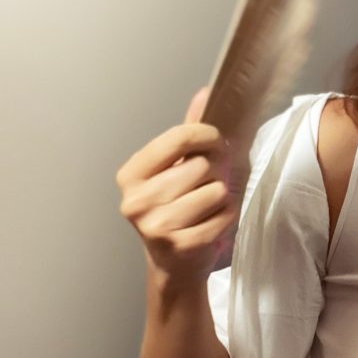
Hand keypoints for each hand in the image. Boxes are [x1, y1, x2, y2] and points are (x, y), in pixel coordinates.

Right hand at [116, 87, 236, 280]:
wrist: (174, 264)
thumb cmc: (178, 209)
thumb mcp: (176, 169)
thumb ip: (189, 134)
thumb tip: (205, 93)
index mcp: (131, 174)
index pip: (180, 137)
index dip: (208, 136)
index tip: (216, 142)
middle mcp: (136, 200)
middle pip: (201, 165)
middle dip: (215, 172)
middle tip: (208, 184)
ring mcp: (155, 226)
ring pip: (215, 191)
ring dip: (221, 197)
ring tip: (207, 207)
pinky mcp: (180, 246)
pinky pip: (224, 217)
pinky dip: (226, 218)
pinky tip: (211, 224)